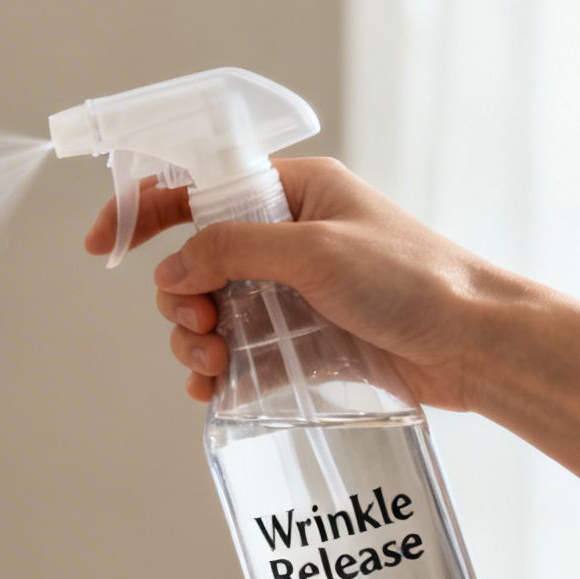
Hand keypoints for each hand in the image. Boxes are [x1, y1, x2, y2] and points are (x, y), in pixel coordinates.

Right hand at [85, 157, 503, 409]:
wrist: (480, 346)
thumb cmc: (415, 281)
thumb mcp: (315, 251)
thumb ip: (232, 250)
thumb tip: (169, 271)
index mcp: (294, 192)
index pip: (198, 187)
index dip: (141, 211)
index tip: (100, 246)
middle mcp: (289, 237)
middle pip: (194, 262)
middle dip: (179, 298)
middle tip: (199, 327)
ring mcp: (295, 292)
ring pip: (211, 312)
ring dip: (193, 340)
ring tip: (210, 366)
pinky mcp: (306, 341)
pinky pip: (240, 354)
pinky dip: (218, 373)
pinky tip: (215, 391)